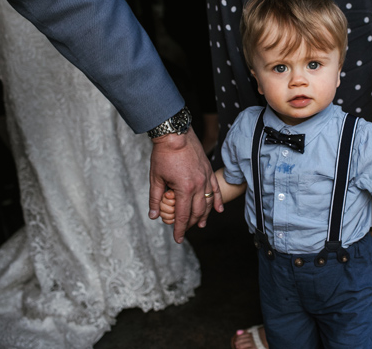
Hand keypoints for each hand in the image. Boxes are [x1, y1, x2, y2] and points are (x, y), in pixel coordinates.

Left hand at [148, 128, 223, 243]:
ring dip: (205, 215)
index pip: (183, 215)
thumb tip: (153, 215)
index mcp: (185, 189)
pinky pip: (216, 189)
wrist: (175, 134)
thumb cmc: (163, 154)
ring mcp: (206, 178)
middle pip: (197, 212)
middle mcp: (199, 185)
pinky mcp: (209, 170)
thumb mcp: (155, 178)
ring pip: (209, 202)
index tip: (177, 238)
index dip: (180, 229)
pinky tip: (218, 210)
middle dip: (191, 224)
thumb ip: (155, 198)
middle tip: (184, 230)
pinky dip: (217, 201)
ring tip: (201, 225)